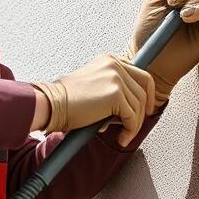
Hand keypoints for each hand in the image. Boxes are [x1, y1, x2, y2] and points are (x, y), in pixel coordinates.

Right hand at [31, 53, 155, 147]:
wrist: (51, 104)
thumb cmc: (66, 100)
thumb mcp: (93, 85)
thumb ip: (111, 88)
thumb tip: (128, 107)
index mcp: (110, 60)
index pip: (140, 74)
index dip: (147, 92)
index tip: (147, 107)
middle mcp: (115, 65)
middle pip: (144, 88)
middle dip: (145, 109)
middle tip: (139, 123)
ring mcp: (116, 78)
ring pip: (139, 106)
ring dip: (134, 125)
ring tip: (124, 135)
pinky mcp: (115, 95)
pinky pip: (132, 117)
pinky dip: (130, 131)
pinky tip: (122, 138)